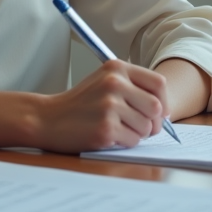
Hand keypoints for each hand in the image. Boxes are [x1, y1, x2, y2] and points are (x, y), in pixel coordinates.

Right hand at [34, 60, 168, 152]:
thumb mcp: (104, 82)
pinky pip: (133, 141)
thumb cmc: (80, 104)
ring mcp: (109, 106)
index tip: (159, 113)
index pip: (158, 83)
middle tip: (141, 128)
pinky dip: (125, 143)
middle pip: (156, 107)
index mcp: (116, 68)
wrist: (47, 118)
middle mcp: (114, 83)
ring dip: (137, 134)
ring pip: (146, 127)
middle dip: (153, 122)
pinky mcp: (105, 128)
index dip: (163, 101)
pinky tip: (108, 136)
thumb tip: (163, 111)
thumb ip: (133, 88)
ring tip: (117, 129)